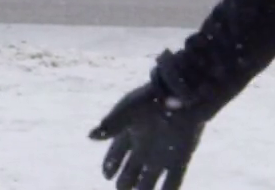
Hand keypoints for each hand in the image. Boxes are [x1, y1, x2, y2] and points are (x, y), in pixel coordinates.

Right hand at [90, 78, 205, 189]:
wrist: (183, 94)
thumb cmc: (152, 99)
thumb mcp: (128, 110)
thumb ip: (111, 125)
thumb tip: (91, 136)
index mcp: (130, 134)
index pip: (115, 156)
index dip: (110, 166)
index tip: (107, 175)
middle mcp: (144, 147)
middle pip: (130, 172)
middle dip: (125, 183)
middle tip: (122, 188)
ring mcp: (162, 154)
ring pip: (149, 180)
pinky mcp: (180, 158)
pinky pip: (174, 180)